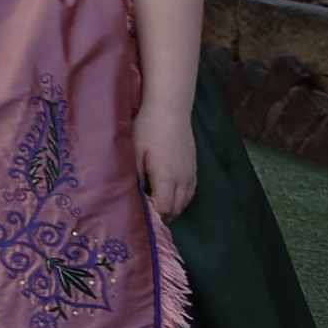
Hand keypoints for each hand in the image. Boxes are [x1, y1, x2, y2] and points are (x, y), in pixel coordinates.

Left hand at [135, 95, 199, 217]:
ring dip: (171, 208)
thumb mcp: (133, 152)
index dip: (152, 216)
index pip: (164, 209)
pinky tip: (168, 195)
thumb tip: (133, 197)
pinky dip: (180, 199)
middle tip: (144, 213)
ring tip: (154, 206)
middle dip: (161, 216)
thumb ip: (135, 177)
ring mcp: (191, 174)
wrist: (170, 110)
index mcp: (167, 177)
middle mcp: (183, 179)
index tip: (138, 213)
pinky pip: (190, 193)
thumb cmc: (147, 129)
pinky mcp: (194, 168)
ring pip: (185, 203)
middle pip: (175, 210)